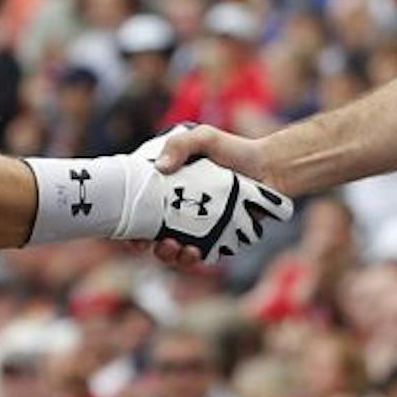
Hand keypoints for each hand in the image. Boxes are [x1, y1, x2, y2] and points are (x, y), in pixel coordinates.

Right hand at [139, 125, 287, 267]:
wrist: (269, 168)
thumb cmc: (233, 150)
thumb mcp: (204, 138)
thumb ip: (180, 145)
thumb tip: (160, 168)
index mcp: (164, 188)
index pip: (137, 208)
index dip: (127, 223)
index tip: (127, 232)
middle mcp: (175, 209)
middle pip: (149, 234)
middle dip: (146, 244)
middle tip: (155, 242)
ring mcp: (194, 226)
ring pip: (172, 249)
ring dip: (169, 254)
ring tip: (178, 247)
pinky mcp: (214, 239)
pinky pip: (198, 255)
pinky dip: (192, 258)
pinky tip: (195, 252)